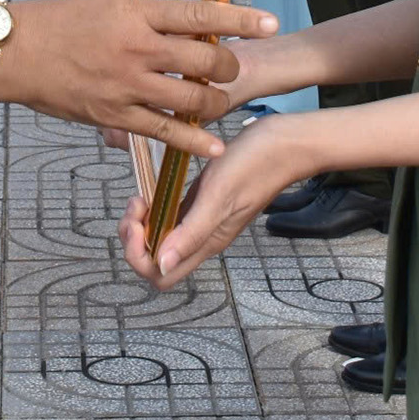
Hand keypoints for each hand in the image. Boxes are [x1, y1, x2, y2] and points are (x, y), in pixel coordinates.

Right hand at [0, 0, 275, 157]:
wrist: (17, 53)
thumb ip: (152, 17)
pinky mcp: (116, 116)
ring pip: (194, 99)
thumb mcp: (111, 5)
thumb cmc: (63, 23)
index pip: (201, 14)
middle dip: (229, 67)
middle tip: (231, 68)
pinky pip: (167, 133)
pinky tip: (215, 145)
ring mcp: (128, 85)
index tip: (269, 22)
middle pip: (206, 61)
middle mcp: (138, 48)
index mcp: (137, 12)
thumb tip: (194, 25)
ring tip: (218, 100)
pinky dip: (196, 141)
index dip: (240, 20)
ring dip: (216, 102)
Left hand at [119, 108, 310, 286]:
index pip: (162, 275)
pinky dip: (153, 210)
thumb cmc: (256, 165)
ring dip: (141, 225)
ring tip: (140, 199)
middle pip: (156, 262)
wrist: (284, 144)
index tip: (139, 223)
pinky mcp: (202, 203)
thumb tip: (162, 264)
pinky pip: (170, 219)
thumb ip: (191, 233)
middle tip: (136, 208)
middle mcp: (202, 237)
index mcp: (207, 243)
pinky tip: (152, 192)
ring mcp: (202, 221)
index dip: (140, 256)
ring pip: (160, 240)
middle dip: (134, 241)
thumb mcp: (219, 196)